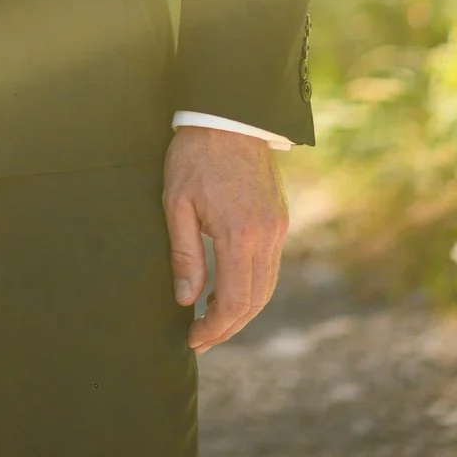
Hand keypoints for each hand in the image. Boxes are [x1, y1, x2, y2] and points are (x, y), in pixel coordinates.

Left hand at [163, 126, 288, 351]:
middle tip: (200, 338)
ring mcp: (278, 228)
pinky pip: (271, 266)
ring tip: (211, 318)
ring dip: (242, 309)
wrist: (228, 116)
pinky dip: (252, 286)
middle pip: (255, 301)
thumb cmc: (194, 156)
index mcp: (240, 234)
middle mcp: (267, 236)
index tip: (194, 340)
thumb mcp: (177, 203)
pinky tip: (228, 288)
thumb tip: (185, 299)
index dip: (215, 328)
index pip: (235, 301)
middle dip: (228, 326)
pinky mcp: (280, 219)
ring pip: (267, 287)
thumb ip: (184, 254)